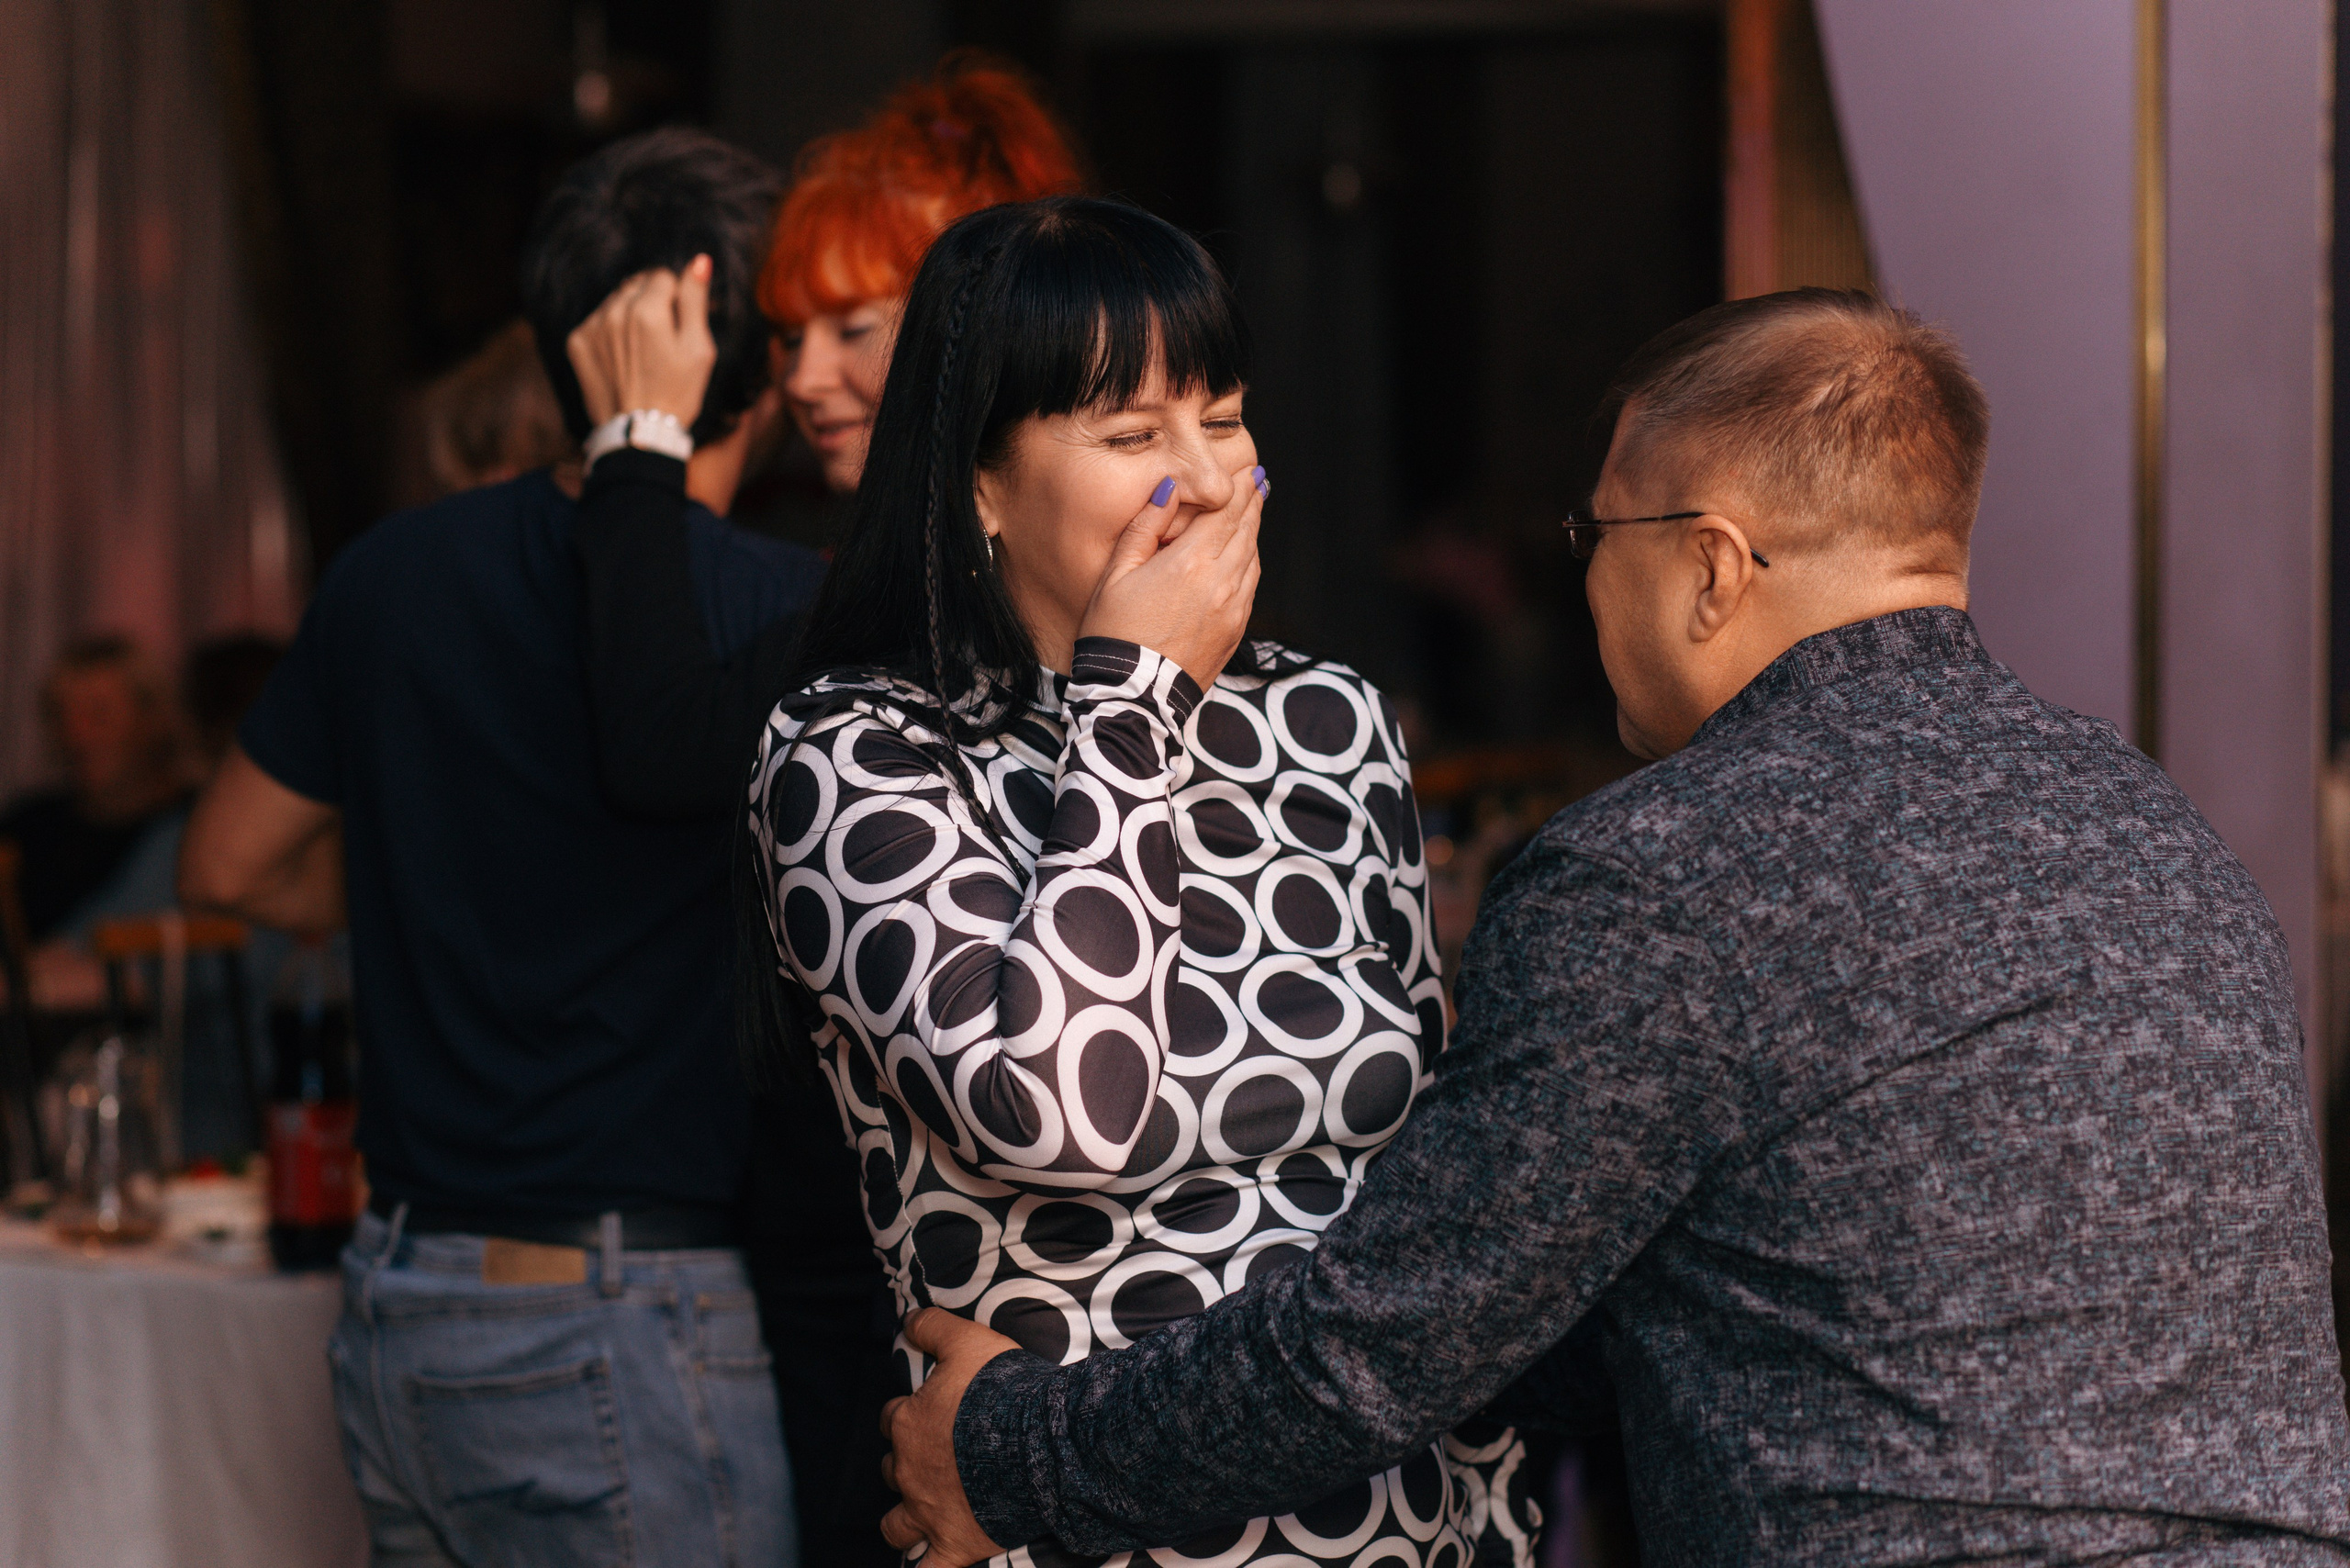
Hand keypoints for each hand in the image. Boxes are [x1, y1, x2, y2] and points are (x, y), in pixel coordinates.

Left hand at [564, 255, 716, 428]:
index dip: (676, 298)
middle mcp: (614, 311)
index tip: (678, 327)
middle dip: (652, 301)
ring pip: (616, 300)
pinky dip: (610, 330)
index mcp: (648, 310)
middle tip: (661, 339)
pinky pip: (597, 319)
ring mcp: (592, 326)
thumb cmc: (678, 393)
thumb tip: (699, 260)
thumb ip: (695, 300)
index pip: (662, 275)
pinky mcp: (577, 341)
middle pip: (637, 283)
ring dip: (630, 314)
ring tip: (641, 351)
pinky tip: (622, 357)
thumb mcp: (699, 349)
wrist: (638, 434)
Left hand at [879, 1308, 1021, 1566]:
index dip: (909, 1415)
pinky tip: (925, 1567)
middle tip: (936, 1459)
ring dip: (903, 1519)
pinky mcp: (954, 1545)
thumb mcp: (969, 1341)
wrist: (1040, 1444)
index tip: (930, 1412)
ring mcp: (929, 1512)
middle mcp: (909, 1470)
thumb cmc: (1004, 1391)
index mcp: (909, 1423)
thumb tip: (907, 1319)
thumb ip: (933, 1328)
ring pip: (895, 1525)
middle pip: (892, 1469)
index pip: (893, 1418)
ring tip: (919, 1515)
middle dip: (907, 1464)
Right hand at [1077, 462, 1266, 690]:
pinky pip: (1250, 587)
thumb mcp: (1116, 575)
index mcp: (1190, 563)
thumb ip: (1145, 528)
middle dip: (1252, 503)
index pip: (1227, 511)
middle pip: (1246, 531)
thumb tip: (1168, 491)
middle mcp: (1220, 583)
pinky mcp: (1235, 631)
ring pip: (1253, 559)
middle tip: (1258, 481)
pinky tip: (1243, 557)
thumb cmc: (1114, 634)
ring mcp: (1233, 609)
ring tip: (1251, 513)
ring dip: (1252, 533)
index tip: (1248, 470)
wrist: (1132, 696)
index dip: (1241, 487)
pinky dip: (1249, 565)